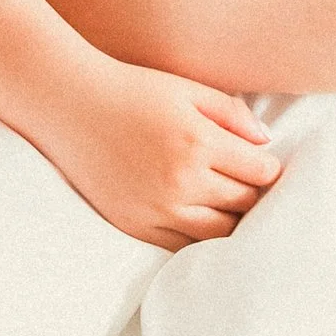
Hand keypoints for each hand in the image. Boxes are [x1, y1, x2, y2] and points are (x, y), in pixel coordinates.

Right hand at [30, 59, 282, 252]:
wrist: (68, 105)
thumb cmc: (130, 90)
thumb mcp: (185, 89)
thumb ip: (232, 113)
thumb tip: (266, 143)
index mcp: (198, 142)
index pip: (261, 173)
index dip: (267, 167)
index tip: (260, 162)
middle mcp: (182, 181)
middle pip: (244, 204)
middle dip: (251, 192)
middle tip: (243, 180)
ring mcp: (157, 209)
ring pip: (220, 233)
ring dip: (229, 218)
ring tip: (222, 200)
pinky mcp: (136, 226)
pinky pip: (184, 246)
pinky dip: (197, 235)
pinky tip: (195, 214)